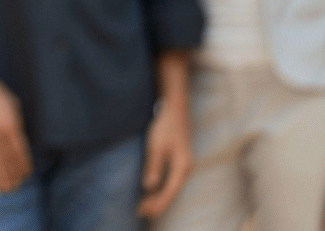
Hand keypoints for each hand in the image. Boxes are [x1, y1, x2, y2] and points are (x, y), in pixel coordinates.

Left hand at [137, 97, 190, 217]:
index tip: (144, 212)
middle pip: (171, 193)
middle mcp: (184, 170)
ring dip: (158, 198)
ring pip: (170, 188)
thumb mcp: (156, 146)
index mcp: (181, 168)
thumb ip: (153, 167)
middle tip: (140, 213)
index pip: (169, 192)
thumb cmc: (165, 127)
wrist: (174, 110)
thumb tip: (149, 187)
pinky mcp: (177, 162)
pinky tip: (151, 192)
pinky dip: (160, 189)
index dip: (157, 204)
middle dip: (156, 204)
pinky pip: (169, 181)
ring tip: (144, 207)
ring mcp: (182, 166)